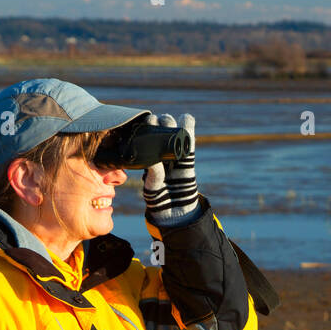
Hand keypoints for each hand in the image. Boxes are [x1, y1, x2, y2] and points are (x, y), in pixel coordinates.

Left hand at [142, 112, 198, 226]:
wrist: (177, 211)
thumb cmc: (160, 201)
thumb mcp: (153, 188)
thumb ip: (154, 176)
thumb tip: (155, 164)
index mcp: (147, 159)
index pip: (144, 139)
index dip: (142, 129)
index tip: (141, 124)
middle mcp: (160, 154)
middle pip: (158, 131)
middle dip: (156, 123)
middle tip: (154, 122)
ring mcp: (174, 154)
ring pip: (172, 132)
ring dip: (170, 123)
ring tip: (168, 121)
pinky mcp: (188, 158)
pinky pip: (189, 141)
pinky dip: (188, 128)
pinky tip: (186, 118)